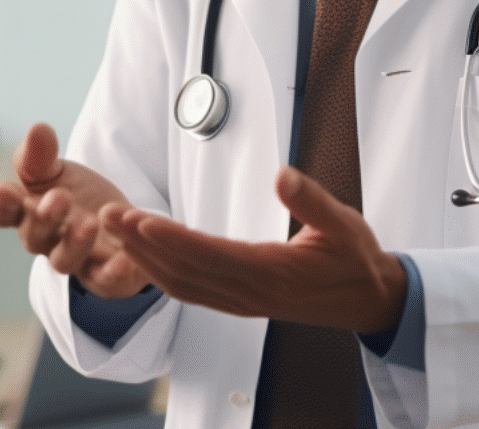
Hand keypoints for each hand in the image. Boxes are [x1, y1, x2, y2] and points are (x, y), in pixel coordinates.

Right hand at [0, 123, 146, 298]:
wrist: (121, 228)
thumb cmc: (79, 198)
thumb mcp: (60, 173)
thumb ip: (42, 157)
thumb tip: (38, 128)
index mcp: (30, 213)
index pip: (6, 213)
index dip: (2, 205)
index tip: (5, 191)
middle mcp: (48, 240)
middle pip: (35, 236)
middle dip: (44, 218)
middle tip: (59, 198)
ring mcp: (77, 259)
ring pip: (65, 260)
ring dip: (75, 242)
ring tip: (89, 223)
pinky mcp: (107, 274)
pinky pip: (107, 279)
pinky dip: (114, 272)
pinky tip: (126, 259)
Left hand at [103, 166, 407, 334]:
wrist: (368, 299)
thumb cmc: (356, 260)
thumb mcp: (344, 223)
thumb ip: (311, 200)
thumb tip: (282, 175)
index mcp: (274, 272)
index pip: (211, 255)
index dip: (172, 239)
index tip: (141, 220)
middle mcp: (251, 292)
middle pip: (184, 270)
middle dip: (142, 243)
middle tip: (110, 215)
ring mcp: (243, 302)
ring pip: (181, 284)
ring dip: (145, 259)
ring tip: (117, 230)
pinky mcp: (240, 304)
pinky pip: (191, 292)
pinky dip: (161, 275)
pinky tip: (145, 258)